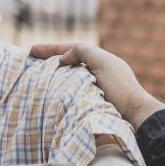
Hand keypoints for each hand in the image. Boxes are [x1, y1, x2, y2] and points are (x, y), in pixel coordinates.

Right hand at [30, 41, 164, 127]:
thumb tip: (64, 59)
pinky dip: (59, 91)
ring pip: (69, 78)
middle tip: (29, 61)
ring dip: (53, 77)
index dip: (51, 48)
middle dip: (50, 61)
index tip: (31, 50)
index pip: (72, 48)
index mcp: (102, 61)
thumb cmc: (120, 88)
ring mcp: (95, 90)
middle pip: (69, 63)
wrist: (135, 116)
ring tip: (35, 79)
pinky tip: (49, 96)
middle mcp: (98, 73)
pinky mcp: (92, 105)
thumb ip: (83, 52)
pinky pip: (71, 94)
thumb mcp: (102, 62)